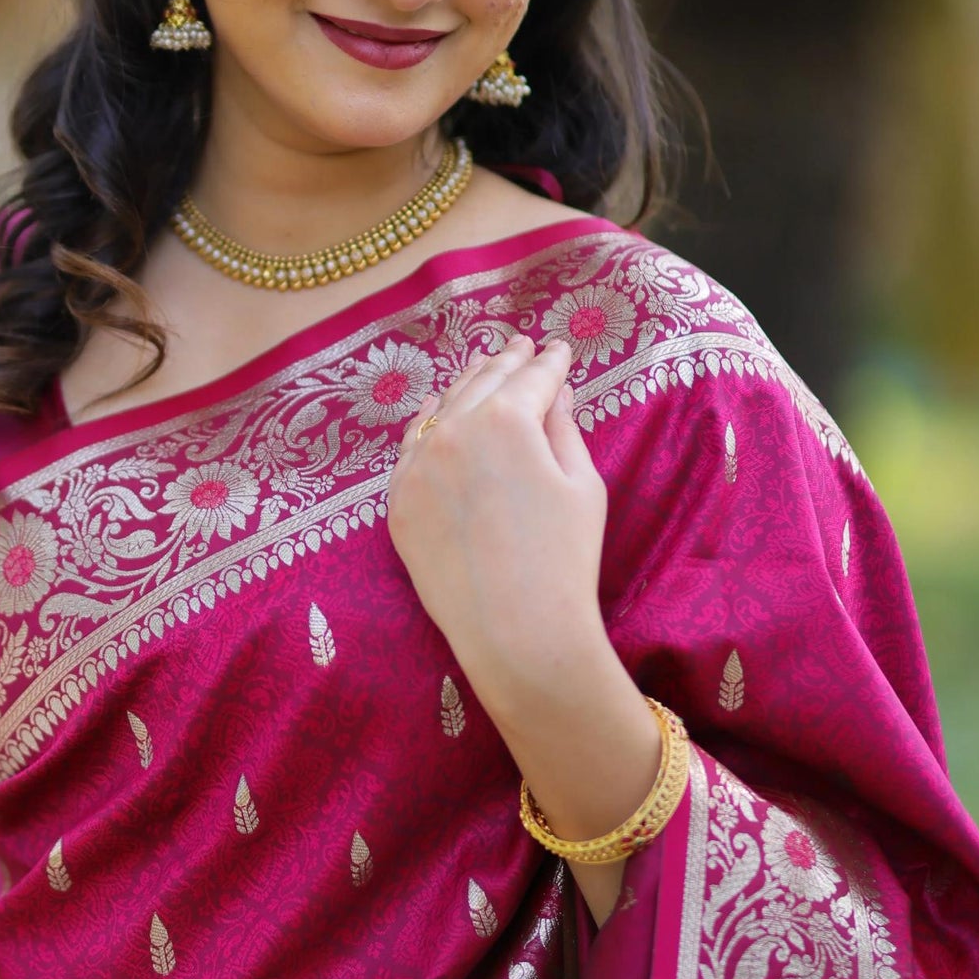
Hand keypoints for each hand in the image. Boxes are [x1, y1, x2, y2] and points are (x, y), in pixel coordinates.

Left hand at [386, 331, 607, 725]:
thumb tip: (555, 392)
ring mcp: (417, 466)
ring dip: (465, 387)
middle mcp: (452, 431)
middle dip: (507, 364)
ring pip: (441, 410)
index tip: (558, 351)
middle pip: (483, 385)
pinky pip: (409, 448)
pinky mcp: (398, 501)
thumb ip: (562, 428)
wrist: (515, 631)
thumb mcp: (580, 484)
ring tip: (483, 370)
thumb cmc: (563, 559)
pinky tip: (434, 408)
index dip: (550, 363)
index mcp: (506, 420)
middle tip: (521, 347)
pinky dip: (425, 423)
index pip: (532, 379)